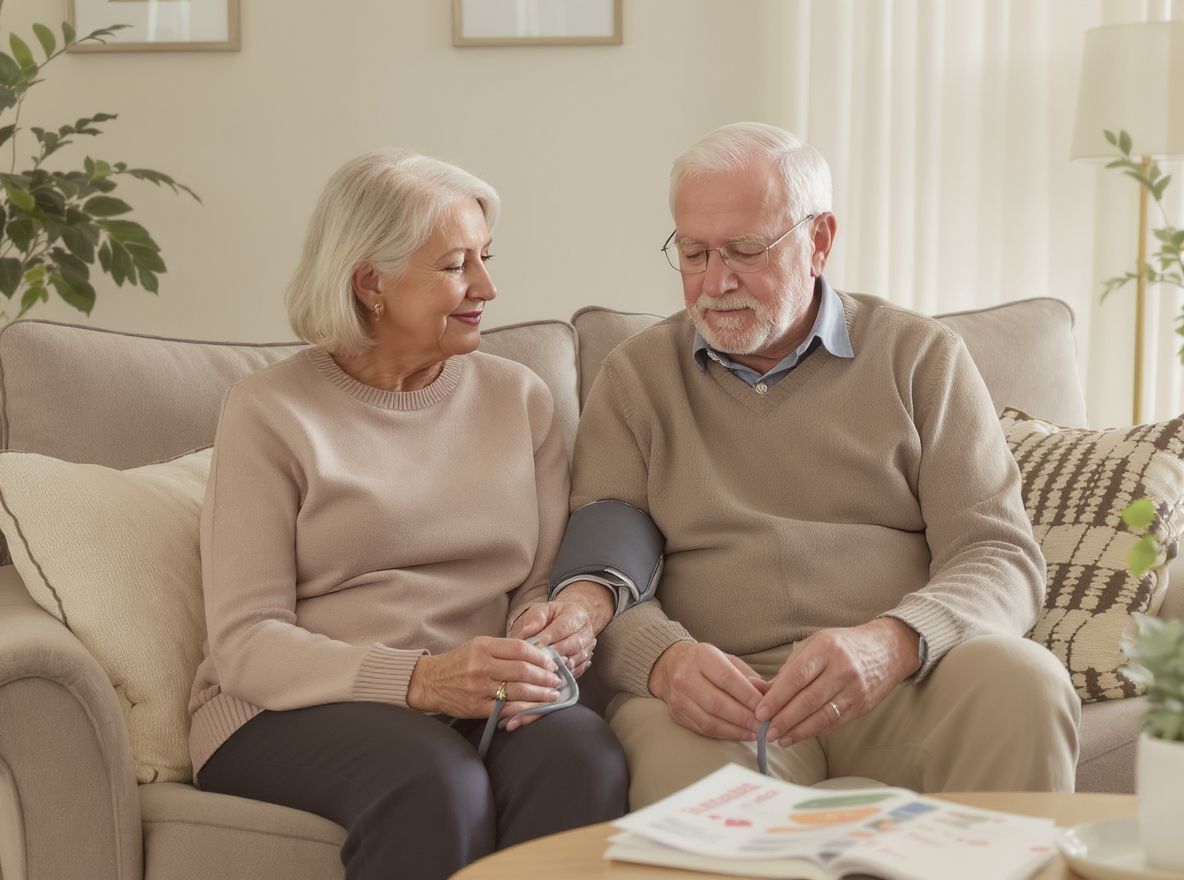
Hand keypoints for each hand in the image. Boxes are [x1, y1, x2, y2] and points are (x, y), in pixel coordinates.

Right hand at [406, 635, 561, 720]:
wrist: (429, 682)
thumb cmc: (458, 662)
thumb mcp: (478, 646)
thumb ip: (504, 649)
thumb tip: (537, 654)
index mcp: (483, 646)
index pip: (521, 649)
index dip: (541, 656)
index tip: (552, 662)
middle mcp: (482, 666)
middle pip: (523, 670)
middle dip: (545, 676)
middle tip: (557, 680)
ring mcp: (479, 688)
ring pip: (519, 691)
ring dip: (541, 694)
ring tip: (552, 695)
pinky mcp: (477, 707)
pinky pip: (508, 709)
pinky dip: (526, 709)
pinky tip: (537, 708)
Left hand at [510, 582, 614, 677]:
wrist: (574, 620)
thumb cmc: (555, 615)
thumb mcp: (543, 610)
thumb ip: (535, 618)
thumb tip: (526, 632)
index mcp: (575, 614)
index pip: (563, 627)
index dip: (549, 638)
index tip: (535, 645)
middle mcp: (586, 631)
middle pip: (573, 645)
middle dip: (555, 654)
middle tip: (538, 661)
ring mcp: (588, 647)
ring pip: (576, 659)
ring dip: (560, 666)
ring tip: (544, 670)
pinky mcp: (586, 661)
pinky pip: (578, 670)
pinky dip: (565, 675)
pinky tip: (552, 677)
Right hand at [648, 641, 768, 740]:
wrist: (671, 666)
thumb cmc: (706, 663)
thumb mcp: (727, 659)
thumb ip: (748, 677)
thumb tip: (768, 696)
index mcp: (701, 657)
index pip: (727, 679)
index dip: (748, 696)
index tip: (766, 708)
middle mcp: (685, 677)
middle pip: (717, 703)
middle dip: (744, 718)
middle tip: (764, 726)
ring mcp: (678, 698)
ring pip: (710, 721)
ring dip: (736, 730)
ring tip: (756, 733)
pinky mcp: (677, 715)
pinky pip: (704, 730)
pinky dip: (725, 735)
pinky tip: (740, 734)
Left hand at [754, 618, 920, 746]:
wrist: (886, 650)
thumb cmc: (842, 645)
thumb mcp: (814, 645)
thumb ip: (788, 668)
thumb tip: (760, 689)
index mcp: (825, 649)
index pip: (796, 677)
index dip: (777, 697)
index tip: (761, 712)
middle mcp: (842, 669)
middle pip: (808, 700)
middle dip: (784, 719)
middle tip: (766, 732)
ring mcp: (855, 689)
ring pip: (822, 716)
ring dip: (798, 731)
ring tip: (780, 739)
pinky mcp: (862, 706)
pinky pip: (835, 722)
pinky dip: (815, 731)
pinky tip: (800, 736)